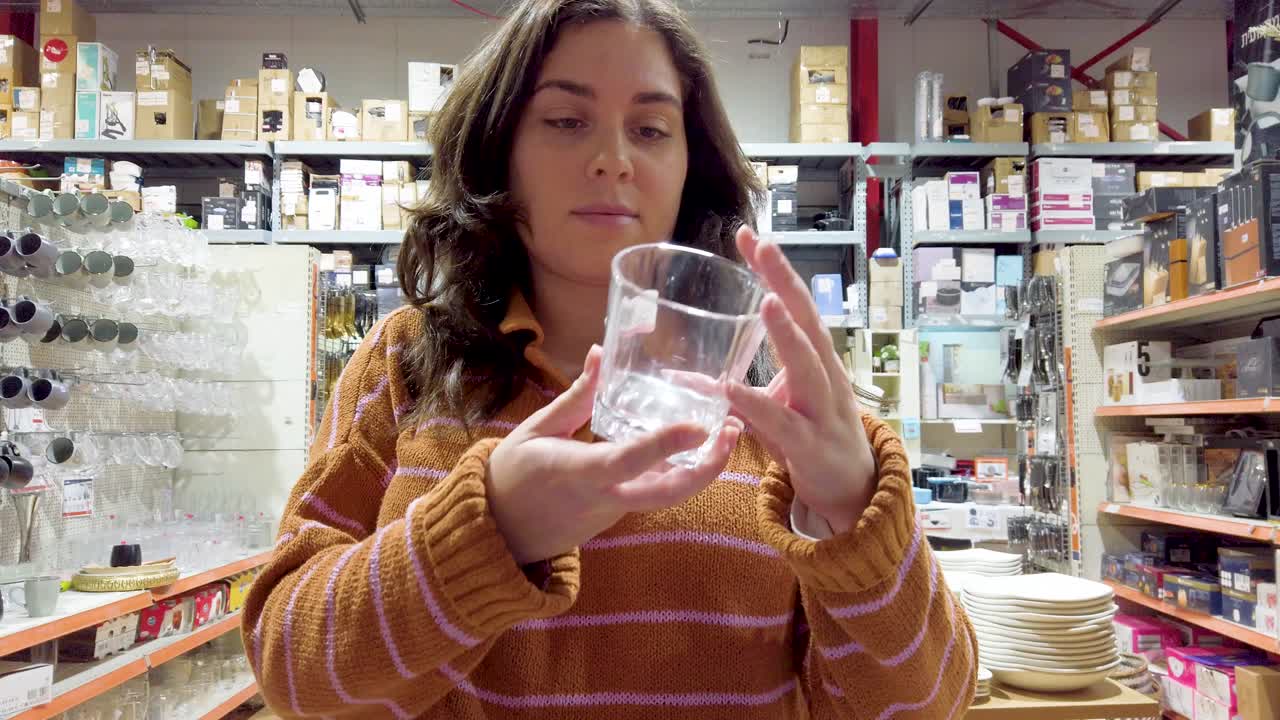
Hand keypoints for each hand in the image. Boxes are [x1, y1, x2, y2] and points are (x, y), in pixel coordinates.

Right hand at [486, 345, 741, 563]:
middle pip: (667, 494)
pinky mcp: (618, 515)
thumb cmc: (511, 474)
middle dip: (707, 468)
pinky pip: (654, 494)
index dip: (666, 445)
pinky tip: (697, 445)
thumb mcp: (536, 429)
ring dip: (700, 468)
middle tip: (732, 432)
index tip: (701, 426)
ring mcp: (614, 512)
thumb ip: (575, 397)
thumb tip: (599, 353)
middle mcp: (603, 498)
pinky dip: (679, 472)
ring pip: (666, 494)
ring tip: (726, 431)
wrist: (498, 533)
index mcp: (577, 473)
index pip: (628, 460)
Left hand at [726, 226, 876, 533]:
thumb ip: (734, 387)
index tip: (749, 235)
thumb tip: (681, 374)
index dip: (775, 270)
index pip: (795, 304)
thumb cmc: (811, 437)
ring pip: (807, 365)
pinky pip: (781, 422)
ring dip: (786, 333)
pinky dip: (755, 405)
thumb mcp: (774, 406)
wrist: (852, 490)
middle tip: (764, 245)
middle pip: (808, 320)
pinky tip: (729, 390)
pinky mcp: (809, 445)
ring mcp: (822, 409)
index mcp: (816, 358)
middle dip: (785, 282)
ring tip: (765, 302)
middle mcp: (825, 375)